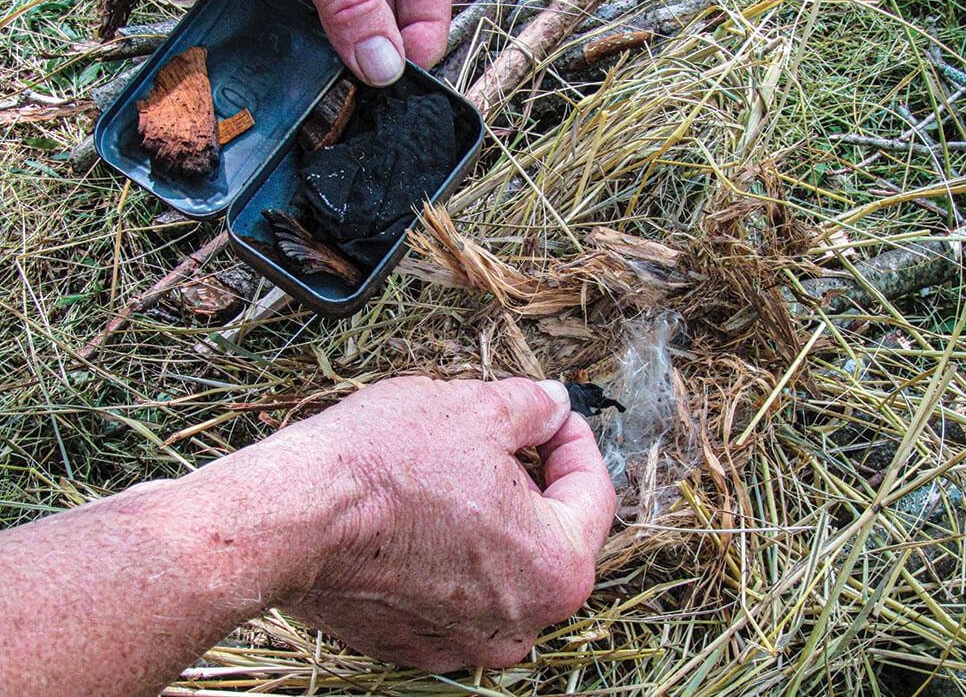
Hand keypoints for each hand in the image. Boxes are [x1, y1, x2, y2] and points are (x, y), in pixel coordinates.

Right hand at [0, 377, 614, 693]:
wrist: (290, 519)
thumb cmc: (385, 467)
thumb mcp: (478, 409)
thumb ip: (535, 408)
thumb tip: (554, 405)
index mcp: (557, 571)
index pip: (594, 494)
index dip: (575, 439)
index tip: (553, 414)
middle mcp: (520, 622)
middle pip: (548, 533)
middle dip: (531, 477)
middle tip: (503, 432)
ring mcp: (463, 640)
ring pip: (500, 562)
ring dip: (489, 514)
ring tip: (452, 465)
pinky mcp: (413, 642)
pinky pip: (453, 588)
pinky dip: (448, 549)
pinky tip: (418, 509)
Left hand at [220, 0, 450, 85]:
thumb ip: (351, 0)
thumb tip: (382, 62)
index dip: (424, 29)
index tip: (404, 72)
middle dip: (376, 40)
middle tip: (365, 79)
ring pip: (342, 7)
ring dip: (334, 37)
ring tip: (330, 61)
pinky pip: (299, 1)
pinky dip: (295, 22)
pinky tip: (292, 33)